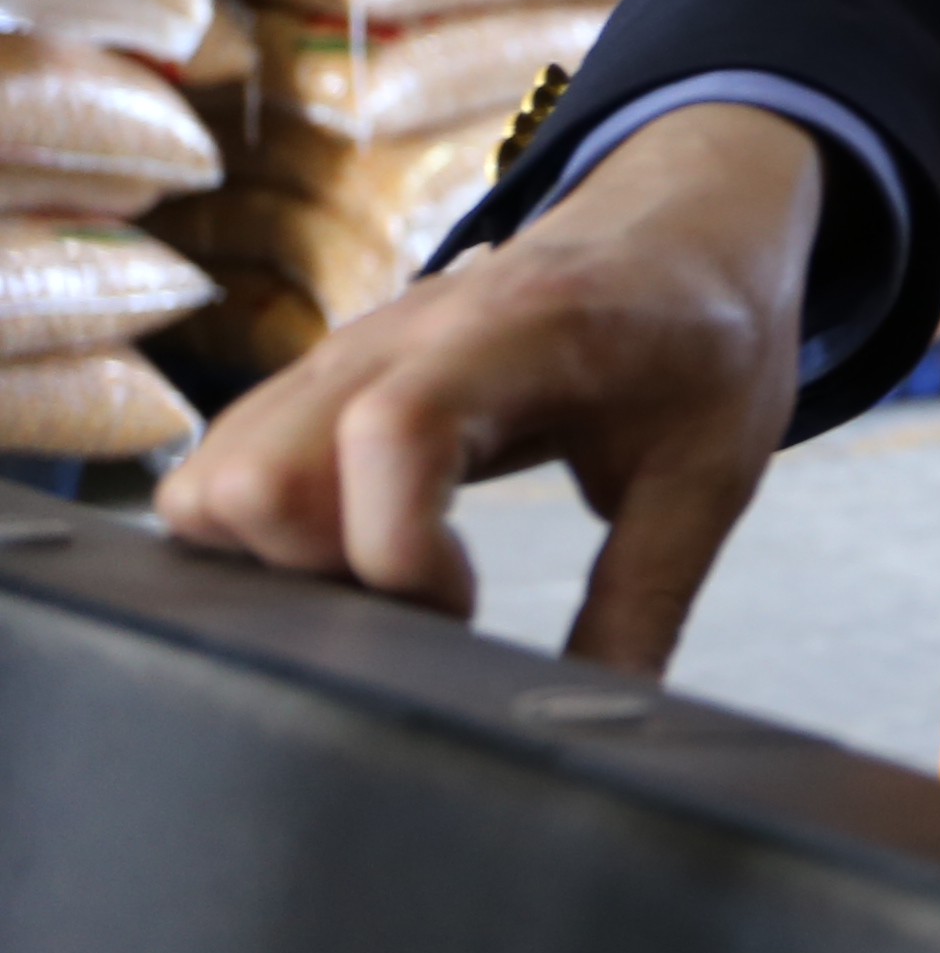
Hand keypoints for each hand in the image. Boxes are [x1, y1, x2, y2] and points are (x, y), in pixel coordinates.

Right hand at [153, 100, 816, 668]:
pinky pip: (225, 464)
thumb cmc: (706, 334)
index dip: (401, 553)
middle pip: (260, 477)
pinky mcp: (318, 378)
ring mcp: (345, 351)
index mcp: (518, 335)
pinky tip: (359, 552)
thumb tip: (599, 728)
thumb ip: (648, 599)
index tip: (465, 608)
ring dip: (276, 564)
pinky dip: (260, 534)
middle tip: (422, 604)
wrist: (688, 225)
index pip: (390, 434)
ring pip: (216, 478)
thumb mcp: (709, 471)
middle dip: (319, 581)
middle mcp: (403, 334)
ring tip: (389, 582)